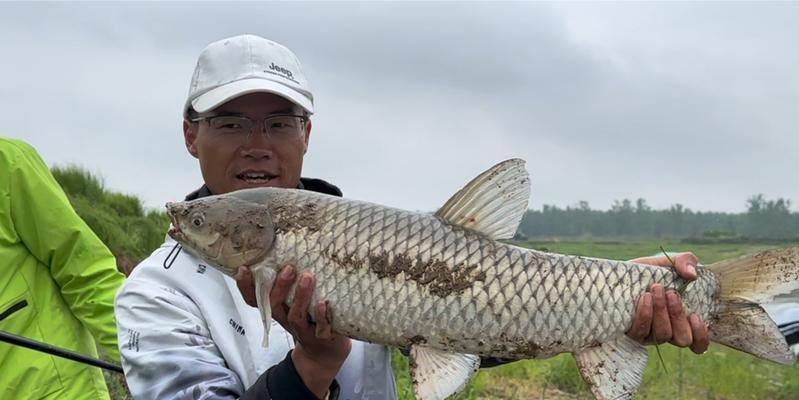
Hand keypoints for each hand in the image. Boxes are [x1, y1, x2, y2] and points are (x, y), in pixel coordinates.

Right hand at [236, 265, 350, 397]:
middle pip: (275, 305)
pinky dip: (322, 316)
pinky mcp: (322, 337)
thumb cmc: (309, 321)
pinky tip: (323, 304)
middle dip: (279, 286)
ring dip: (301, 296)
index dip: (246, 287)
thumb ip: (290, 284)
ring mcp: (304, 329)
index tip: (243, 268)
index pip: (255, 299)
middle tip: (288, 268)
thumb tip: (288, 249)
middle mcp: (287, 319)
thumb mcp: (294, 302)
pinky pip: (320, 328)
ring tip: (308, 277)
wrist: (323, 354)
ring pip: (296, 315)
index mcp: (278, 309)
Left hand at [625, 252, 708, 353]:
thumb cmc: (646, 272)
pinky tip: (644, 297)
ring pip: (662, 335)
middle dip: (678, 316)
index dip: (701, 335)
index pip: (698, 344)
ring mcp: (648, 334)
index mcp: (681, 320)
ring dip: (661, 311)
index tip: (695, 315)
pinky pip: (640, 331)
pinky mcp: (630, 332)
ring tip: (656, 288)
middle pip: (682, 339)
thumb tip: (692, 274)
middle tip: (671, 293)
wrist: (616, 274)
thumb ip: (685, 262)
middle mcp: (666, 331)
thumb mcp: (667, 263)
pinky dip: (645, 314)